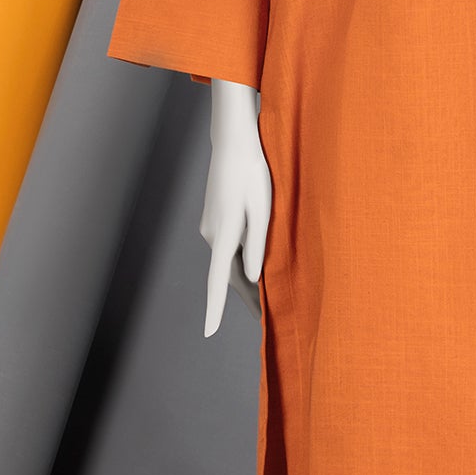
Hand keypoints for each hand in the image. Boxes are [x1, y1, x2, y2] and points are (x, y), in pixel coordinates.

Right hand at [200, 79, 271, 335]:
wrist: (234, 142)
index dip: (214, 308)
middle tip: (265, 317)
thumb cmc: (254, 173)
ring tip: (267, 296)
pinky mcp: (214, 218)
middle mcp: (212, 234)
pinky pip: (228, 247)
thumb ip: (258, 246)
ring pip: (228, 261)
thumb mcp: (263, 210)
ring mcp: (211, 226)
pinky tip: (257, 264)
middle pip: (227, 275)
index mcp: (225, 234)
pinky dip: (241, 260)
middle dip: (245, 297)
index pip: (218, 280)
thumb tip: (251, 278)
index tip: (209, 332)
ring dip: (245, 278)